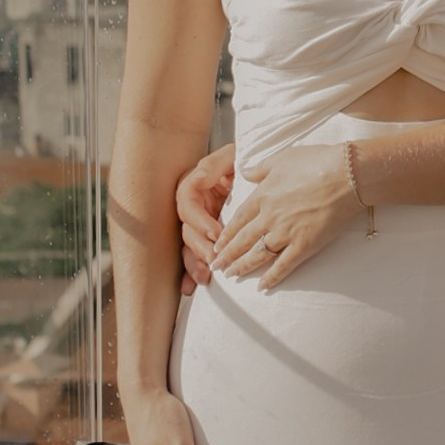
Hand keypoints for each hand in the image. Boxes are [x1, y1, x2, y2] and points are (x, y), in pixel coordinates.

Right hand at [175, 144, 237, 287]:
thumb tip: (202, 175)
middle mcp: (193, 205)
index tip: (216, 232)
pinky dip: (190, 272)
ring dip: (194, 262)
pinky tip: (190, 288)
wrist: (257, 174)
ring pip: (188, 245)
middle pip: (187, 228)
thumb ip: (217, 164)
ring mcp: (198, 222)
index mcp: (195, 184)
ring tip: (205, 277)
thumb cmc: (244, 164)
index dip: (200, 218)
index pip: (188, 202)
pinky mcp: (204, 237)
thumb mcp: (231, 156)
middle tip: (215, 259)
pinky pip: (193, 255)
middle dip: (200, 246)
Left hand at [211, 140, 364, 287]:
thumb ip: (260, 168)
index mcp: (263, 195)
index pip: (239, 219)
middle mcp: (270, 217)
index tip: (218, 244)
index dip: (227, 233)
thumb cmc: (317, 161)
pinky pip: (284, 265)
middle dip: (227, 254)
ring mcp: (286, 232)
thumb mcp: (282, 158)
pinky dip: (272, 277)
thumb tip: (244, 170)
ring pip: (258, 254)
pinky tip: (263, 287)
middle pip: (243, 239)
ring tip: (231, 275)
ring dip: (243, 266)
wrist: (347, 175)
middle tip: (216, 265)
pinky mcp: (305, 245)